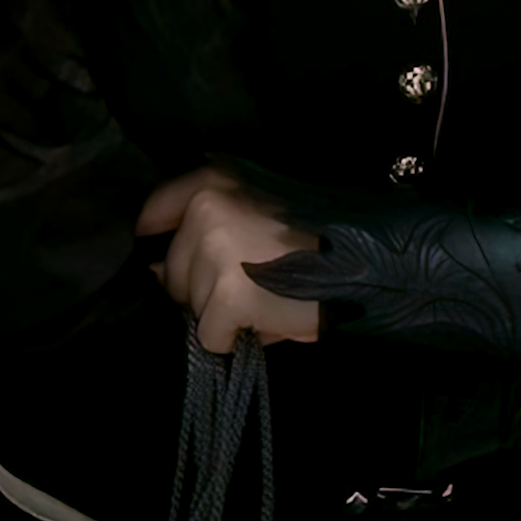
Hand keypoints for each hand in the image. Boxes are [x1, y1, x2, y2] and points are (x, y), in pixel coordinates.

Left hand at [139, 166, 325, 354]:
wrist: (364, 260)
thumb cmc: (316, 235)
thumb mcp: (257, 211)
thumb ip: (208, 229)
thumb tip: (155, 272)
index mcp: (212, 181)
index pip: (156, 212)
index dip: (162, 244)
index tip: (177, 265)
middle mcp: (206, 207)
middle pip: (172, 270)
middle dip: (202, 289)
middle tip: (250, 287)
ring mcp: (215, 250)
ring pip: (193, 306)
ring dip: (223, 314)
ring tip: (267, 300)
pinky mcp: (229, 294)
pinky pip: (211, 336)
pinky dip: (235, 340)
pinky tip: (269, 320)